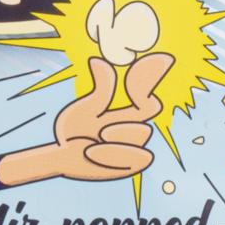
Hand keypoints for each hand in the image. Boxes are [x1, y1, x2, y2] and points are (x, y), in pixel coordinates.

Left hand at [38, 51, 173, 181]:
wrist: (63, 157)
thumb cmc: (73, 132)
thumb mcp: (87, 108)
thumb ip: (101, 89)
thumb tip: (99, 61)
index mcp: (126, 113)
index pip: (149, 91)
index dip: (155, 76)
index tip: (161, 59)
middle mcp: (134, 127)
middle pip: (151, 111)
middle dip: (126, 119)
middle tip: (102, 132)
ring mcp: (136, 146)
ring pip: (142, 133)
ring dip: (116, 137)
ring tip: (93, 143)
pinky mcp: (134, 165)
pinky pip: (142, 156)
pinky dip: (115, 153)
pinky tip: (92, 153)